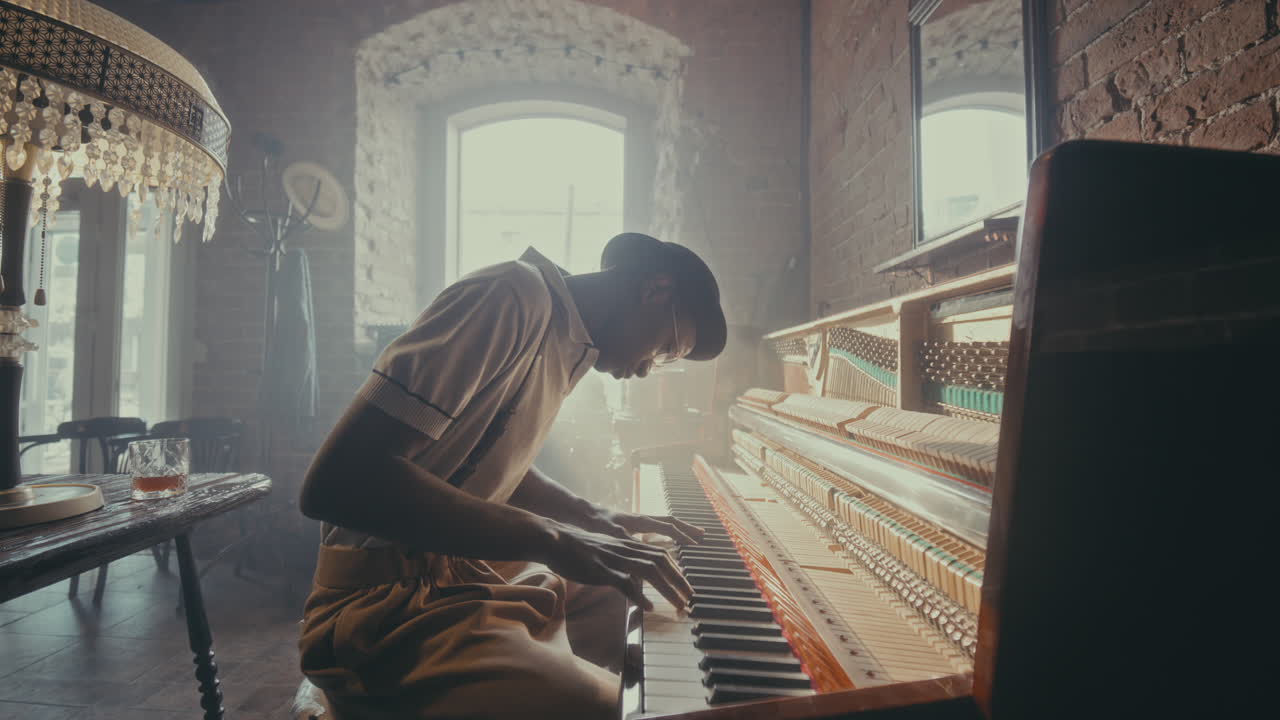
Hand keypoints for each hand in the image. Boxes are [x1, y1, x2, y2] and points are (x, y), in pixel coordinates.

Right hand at [539, 520, 694, 612]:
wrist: (554, 539)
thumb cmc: (577, 548)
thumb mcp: (605, 552)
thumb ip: (621, 563)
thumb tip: (632, 580)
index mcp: (627, 544)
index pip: (659, 553)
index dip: (676, 568)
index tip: (686, 584)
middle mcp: (625, 548)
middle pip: (661, 560)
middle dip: (679, 579)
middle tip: (691, 597)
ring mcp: (614, 557)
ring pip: (649, 570)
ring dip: (667, 588)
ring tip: (678, 603)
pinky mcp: (600, 568)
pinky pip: (624, 581)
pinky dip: (638, 594)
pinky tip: (648, 606)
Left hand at [577, 507, 705, 546]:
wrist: (582, 513)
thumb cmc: (595, 524)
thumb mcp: (611, 536)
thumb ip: (628, 545)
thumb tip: (644, 554)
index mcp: (640, 521)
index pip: (668, 526)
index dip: (682, 535)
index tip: (695, 543)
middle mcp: (642, 518)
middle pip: (671, 521)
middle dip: (687, 528)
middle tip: (702, 536)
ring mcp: (638, 520)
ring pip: (665, 523)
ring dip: (680, 529)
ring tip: (693, 537)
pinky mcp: (633, 525)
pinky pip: (657, 527)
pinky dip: (668, 532)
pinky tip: (669, 541)